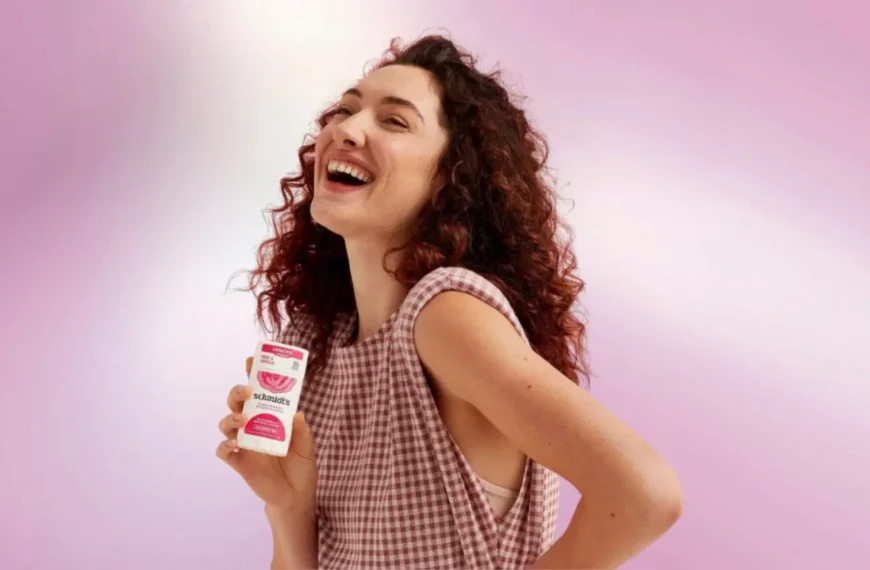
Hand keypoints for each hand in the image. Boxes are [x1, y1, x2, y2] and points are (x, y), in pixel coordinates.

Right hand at [216, 357, 317, 513]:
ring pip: (226, 424)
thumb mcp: (307, 447)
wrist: (297, 497)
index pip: (257, 393)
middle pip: (236, 404)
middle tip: (247, 392)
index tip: (251, 360)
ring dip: (230, 418)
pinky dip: (225, 446)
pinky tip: (234, 445)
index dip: (251, 376)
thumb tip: (297, 413)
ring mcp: (244, 444)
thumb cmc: (301, 468)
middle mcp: (253, 427)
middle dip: (236, 393)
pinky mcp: (239, 463)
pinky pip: (224, 451)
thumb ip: (302, 431)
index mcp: (269, 418)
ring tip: (243, 420)